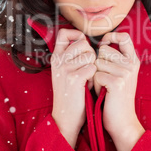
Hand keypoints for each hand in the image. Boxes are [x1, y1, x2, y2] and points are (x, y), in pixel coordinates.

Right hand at [51, 28, 96, 147]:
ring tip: (87, 79)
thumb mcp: (65, 72)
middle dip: (91, 53)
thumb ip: (71, 56)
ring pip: (90, 55)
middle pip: (82, 42)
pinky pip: (92, 68)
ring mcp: (65, 68)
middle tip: (88, 68)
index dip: (77, 34)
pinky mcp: (74, 78)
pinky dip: (94, 77)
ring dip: (93, 66)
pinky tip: (88, 86)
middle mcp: (58, 60)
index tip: (83, 44)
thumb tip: (84, 41)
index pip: (64, 33)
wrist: (65, 117)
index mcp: (56, 57)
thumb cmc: (70, 94)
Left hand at [93, 32, 142, 140]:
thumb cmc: (115, 97)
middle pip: (103, 50)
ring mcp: (125, 72)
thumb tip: (102, 43)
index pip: (124, 36)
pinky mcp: (117, 82)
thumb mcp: (120, 74)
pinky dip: (94, 85)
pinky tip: (103, 93)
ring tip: (104, 88)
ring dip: (95, 76)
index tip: (104, 43)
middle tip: (105, 80)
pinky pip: (96, 75)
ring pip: (97, 63)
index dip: (111, 36)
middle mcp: (131, 64)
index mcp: (133, 60)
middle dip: (98, 63)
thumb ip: (116, 59)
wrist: (122, 121)